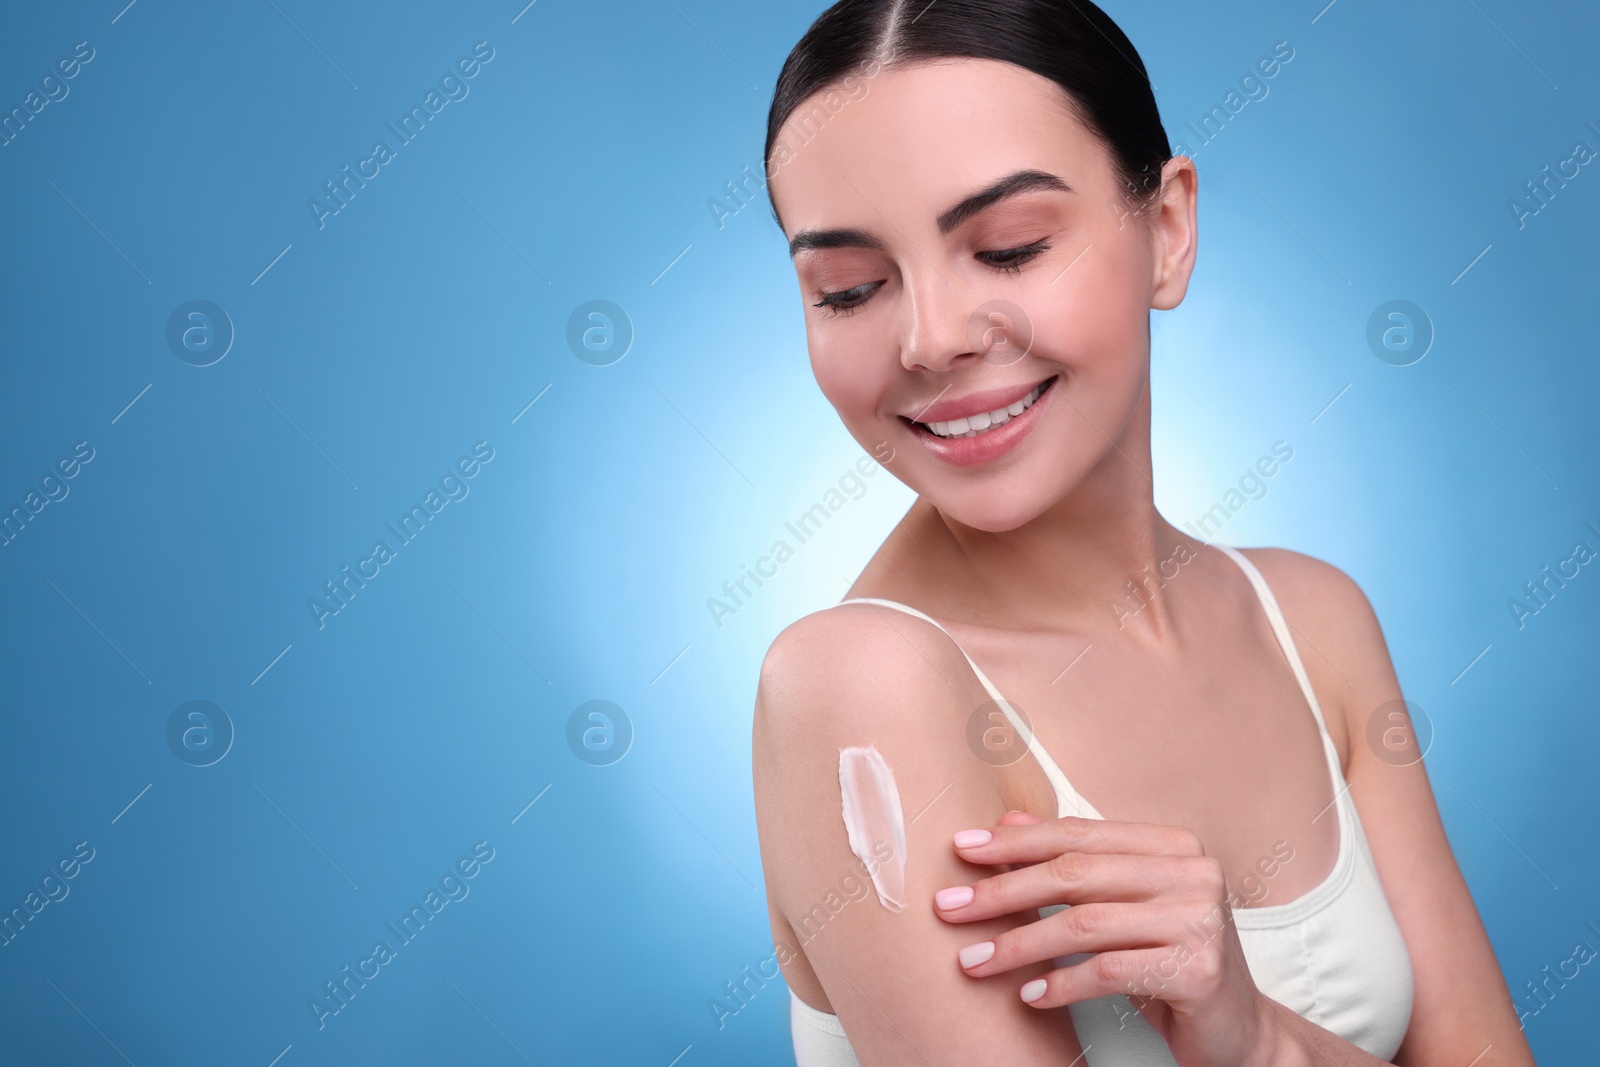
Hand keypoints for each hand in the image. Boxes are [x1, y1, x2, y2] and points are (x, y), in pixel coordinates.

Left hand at [931, 810, 1281, 1066]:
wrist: (1239, 1032)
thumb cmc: (1171, 962)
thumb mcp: (1121, 906)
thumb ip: (1075, 862)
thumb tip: (1008, 821)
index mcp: (1173, 845)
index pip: (1079, 833)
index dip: (1015, 840)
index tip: (961, 849)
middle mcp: (1193, 873)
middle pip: (1075, 874)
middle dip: (1003, 891)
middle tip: (949, 908)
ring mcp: (1200, 920)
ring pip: (1084, 924)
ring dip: (1018, 944)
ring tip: (974, 961)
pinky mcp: (1200, 970)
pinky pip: (1108, 971)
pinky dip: (1060, 984)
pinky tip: (1029, 994)